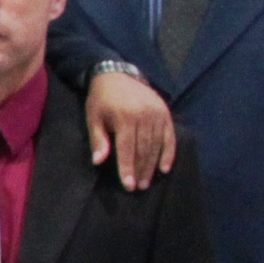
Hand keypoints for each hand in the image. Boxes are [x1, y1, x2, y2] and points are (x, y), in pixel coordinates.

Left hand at [83, 71, 176, 191]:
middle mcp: (144, 116)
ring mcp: (158, 114)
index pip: (127, 148)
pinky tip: (165, 168)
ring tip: (147, 181)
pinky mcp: (165, 113)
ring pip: (157, 145)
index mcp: (125, 117)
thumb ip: (98, 139)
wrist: (118, 75)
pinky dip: (168, 153)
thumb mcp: (93, 118)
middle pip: (144, 149)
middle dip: (141, 170)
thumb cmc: (101, 100)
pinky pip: (170, 136)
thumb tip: (99, 161)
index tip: (128, 186)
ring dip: (152, 165)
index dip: (128, 168)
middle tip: (139, 188)